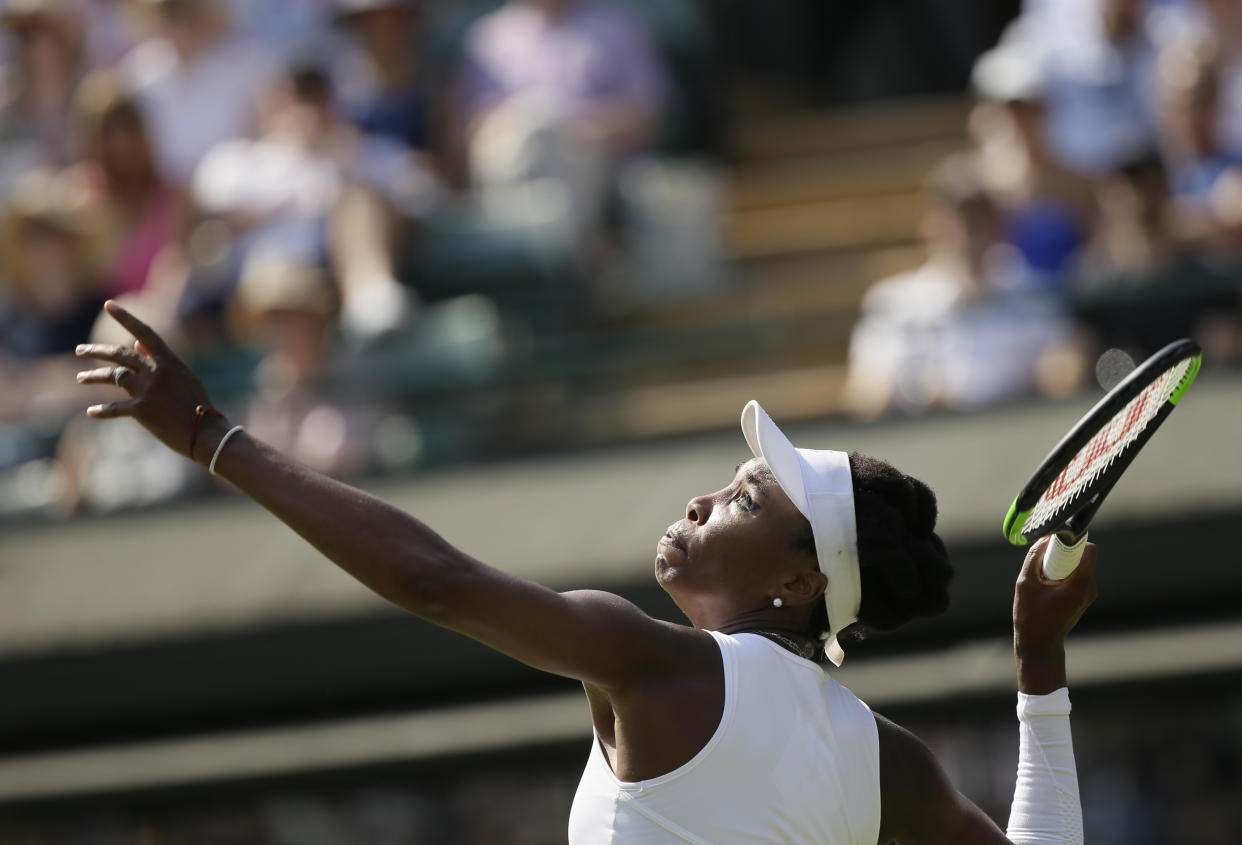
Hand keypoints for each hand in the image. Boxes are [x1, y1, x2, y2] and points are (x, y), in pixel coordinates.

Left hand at [74, 301, 216, 460]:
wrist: (205, 432)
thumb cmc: (196, 404)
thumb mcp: (182, 377)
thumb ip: (159, 359)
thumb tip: (137, 343)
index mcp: (169, 361)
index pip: (144, 332)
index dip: (126, 317)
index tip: (109, 304)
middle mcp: (156, 372)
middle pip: (120, 355)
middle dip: (97, 351)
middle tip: (80, 350)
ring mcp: (148, 390)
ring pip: (113, 377)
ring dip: (93, 377)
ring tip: (80, 378)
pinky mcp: (141, 411)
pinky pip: (115, 407)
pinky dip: (102, 410)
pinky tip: (91, 412)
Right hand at [1012, 536, 1098, 693]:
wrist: (1040, 643)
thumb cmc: (1031, 617)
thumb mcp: (1025, 583)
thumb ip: (1034, 558)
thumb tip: (1045, 538)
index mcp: (1079, 586)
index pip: (1089, 550)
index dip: (1073, 541)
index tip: (1055, 543)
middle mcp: (1089, 588)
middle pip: (1081, 555)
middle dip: (1061, 555)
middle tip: (1042, 569)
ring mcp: (1089, 592)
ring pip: (1077, 564)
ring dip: (1060, 566)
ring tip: (1042, 584)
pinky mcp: (1084, 595)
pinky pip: (1075, 574)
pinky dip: (1061, 574)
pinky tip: (1046, 590)